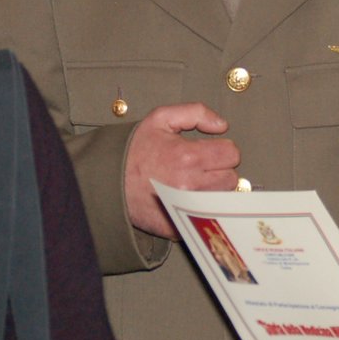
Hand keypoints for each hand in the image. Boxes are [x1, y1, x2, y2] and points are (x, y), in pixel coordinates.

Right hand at [124, 103, 239, 238]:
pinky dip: (199, 210)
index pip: (231, 154)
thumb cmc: (134, 150)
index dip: (222, 150)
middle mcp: (190, 185)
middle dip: (219, 171)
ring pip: (220, 200)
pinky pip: (205, 219)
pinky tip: (185, 201)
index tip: (209, 152)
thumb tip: (222, 125)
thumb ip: (195, 113)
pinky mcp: (180, 227)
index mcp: (188, 157)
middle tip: (199, 168)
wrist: (106, 181)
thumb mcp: (160, 119)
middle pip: (230, 179)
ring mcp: (186, 209)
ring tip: (192, 184)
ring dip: (211, 191)